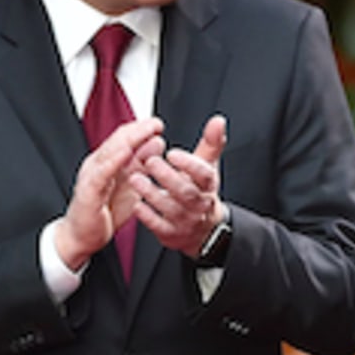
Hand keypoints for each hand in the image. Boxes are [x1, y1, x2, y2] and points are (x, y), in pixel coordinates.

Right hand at [54, 118, 165, 268]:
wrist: (84, 236)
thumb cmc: (106, 211)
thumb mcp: (132, 185)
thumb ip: (142, 166)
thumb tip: (157, 144)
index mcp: (110, 163)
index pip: (124, 140)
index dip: (141, 130)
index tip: (158, 124)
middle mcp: (99, 165)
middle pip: (118, 141)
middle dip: (138, 130)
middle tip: (157, 123)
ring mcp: (92, 175)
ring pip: (110, 152)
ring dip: (129, 140)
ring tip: (146, 130)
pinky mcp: (89, 190)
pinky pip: (102, 172)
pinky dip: (114, 160)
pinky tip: (126, 152)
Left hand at [133, 114, 226, 256]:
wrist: (203, 230)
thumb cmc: (200, 191)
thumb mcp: (207, 168)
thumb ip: (211, 144)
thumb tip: (218, 120)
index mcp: (208, 186)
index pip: (204, 175)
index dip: (189, 164)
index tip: (172, 153)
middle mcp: (199, 204)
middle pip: (187, 192)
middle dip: (168, 177)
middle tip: (150, 162)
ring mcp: (186, 221)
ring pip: (171, 208)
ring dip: (153, 194)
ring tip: (136, 178)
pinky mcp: (172, 234)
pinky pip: (159, 226)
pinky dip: (148, 216)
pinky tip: (136, 205)